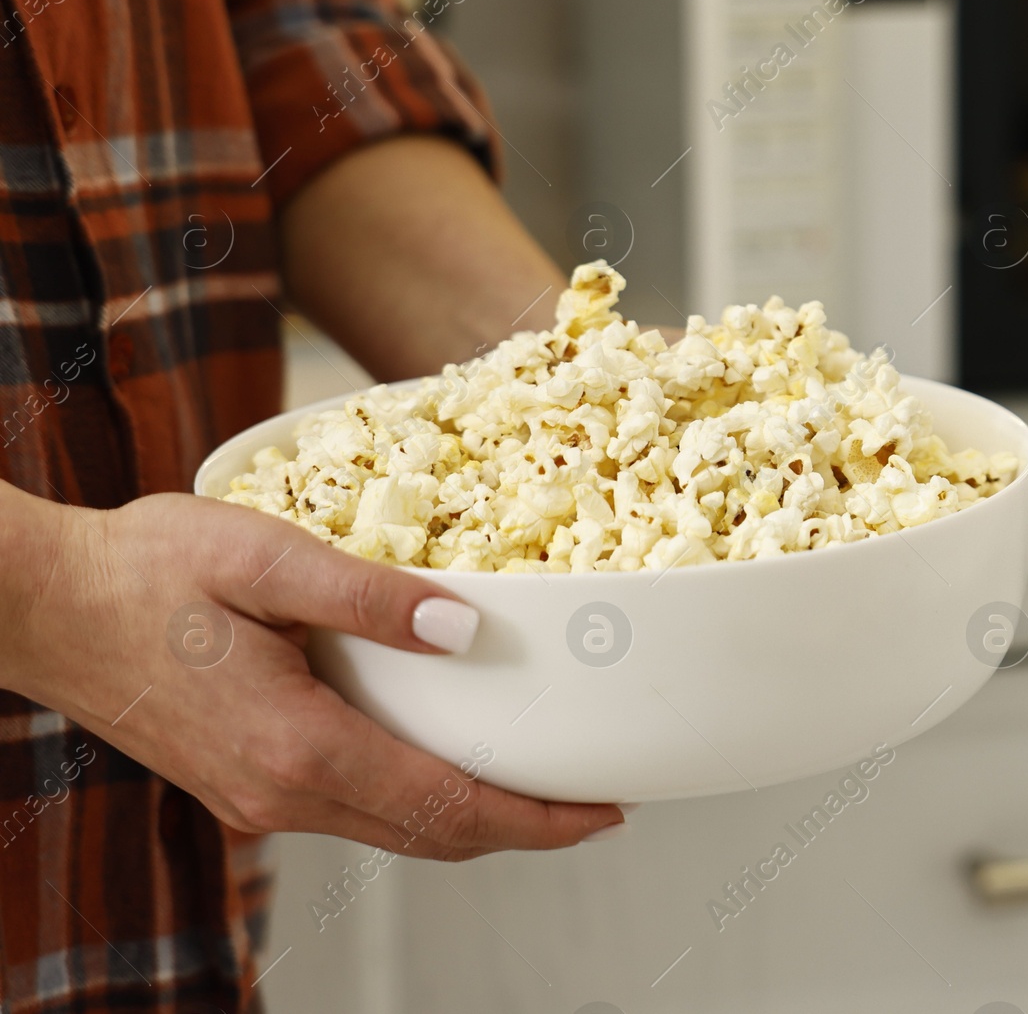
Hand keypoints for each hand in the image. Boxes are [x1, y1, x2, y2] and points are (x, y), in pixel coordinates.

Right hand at [1, 486, 622, 859]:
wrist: (39, 606)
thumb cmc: (141, 569)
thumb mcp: (265, 558)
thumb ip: (370, 597)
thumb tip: (468, 631)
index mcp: (299, 746)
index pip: (448, 808)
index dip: (537, 818)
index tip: (604, 811)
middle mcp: (281, 793)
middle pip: (432, 836)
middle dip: (524, 828)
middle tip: (596, 804)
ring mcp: (257, 798)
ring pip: (395, 831)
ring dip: (473, 818)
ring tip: (540, 787)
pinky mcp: (243, 783)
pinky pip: (355, 810)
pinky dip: (419, 802)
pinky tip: (446, 767)